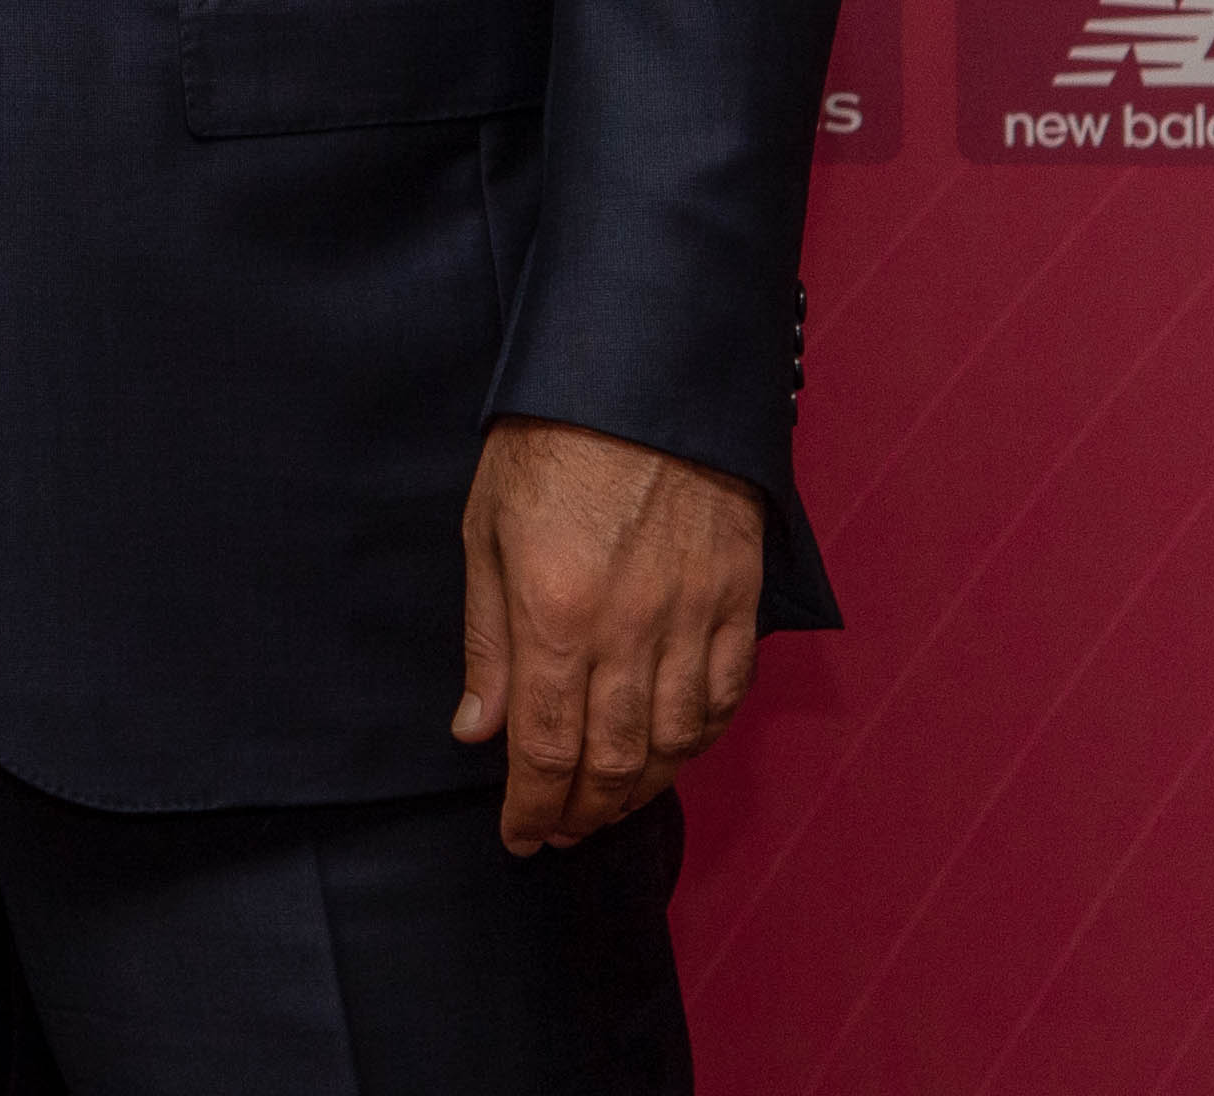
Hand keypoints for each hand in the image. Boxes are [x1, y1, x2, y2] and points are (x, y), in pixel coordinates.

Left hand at [451, 418, 765, 851]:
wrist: (643, 374)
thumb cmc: (548, 442)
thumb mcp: (486, 530)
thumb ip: (487, 640)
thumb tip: (477, 732)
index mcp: (554, 614)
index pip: (543, 748)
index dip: (531, 807)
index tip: (519, 837)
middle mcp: (628, 629)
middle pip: (612, 761)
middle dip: (581, 812)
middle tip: (558, 832)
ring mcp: (692, 617)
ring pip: (674, 743)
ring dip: (640, 789)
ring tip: (607, 804)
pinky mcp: (737, 599)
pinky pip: (724, 696)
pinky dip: (698, 740)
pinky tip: (671, 751)